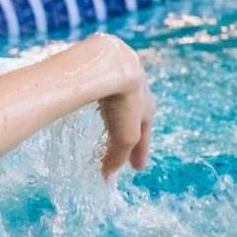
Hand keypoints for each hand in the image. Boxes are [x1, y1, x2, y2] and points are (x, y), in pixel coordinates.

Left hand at [89, 35, 154, 178]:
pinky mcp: (102, 60)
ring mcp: (121, 72)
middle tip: (126, 140)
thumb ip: (116, 156)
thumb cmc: (122, 102)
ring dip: (116, 106)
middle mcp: (138, 86)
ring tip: (108, 116)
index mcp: (146, 105)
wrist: (111, 66)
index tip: (138, 168)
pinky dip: (98, 88)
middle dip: (131, 126)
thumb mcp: (123, 135)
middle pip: (135, 110)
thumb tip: (106, 176)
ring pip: (119, 92)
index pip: (144, 133)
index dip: (140, 151)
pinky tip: (89, 93)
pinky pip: (101, 78)